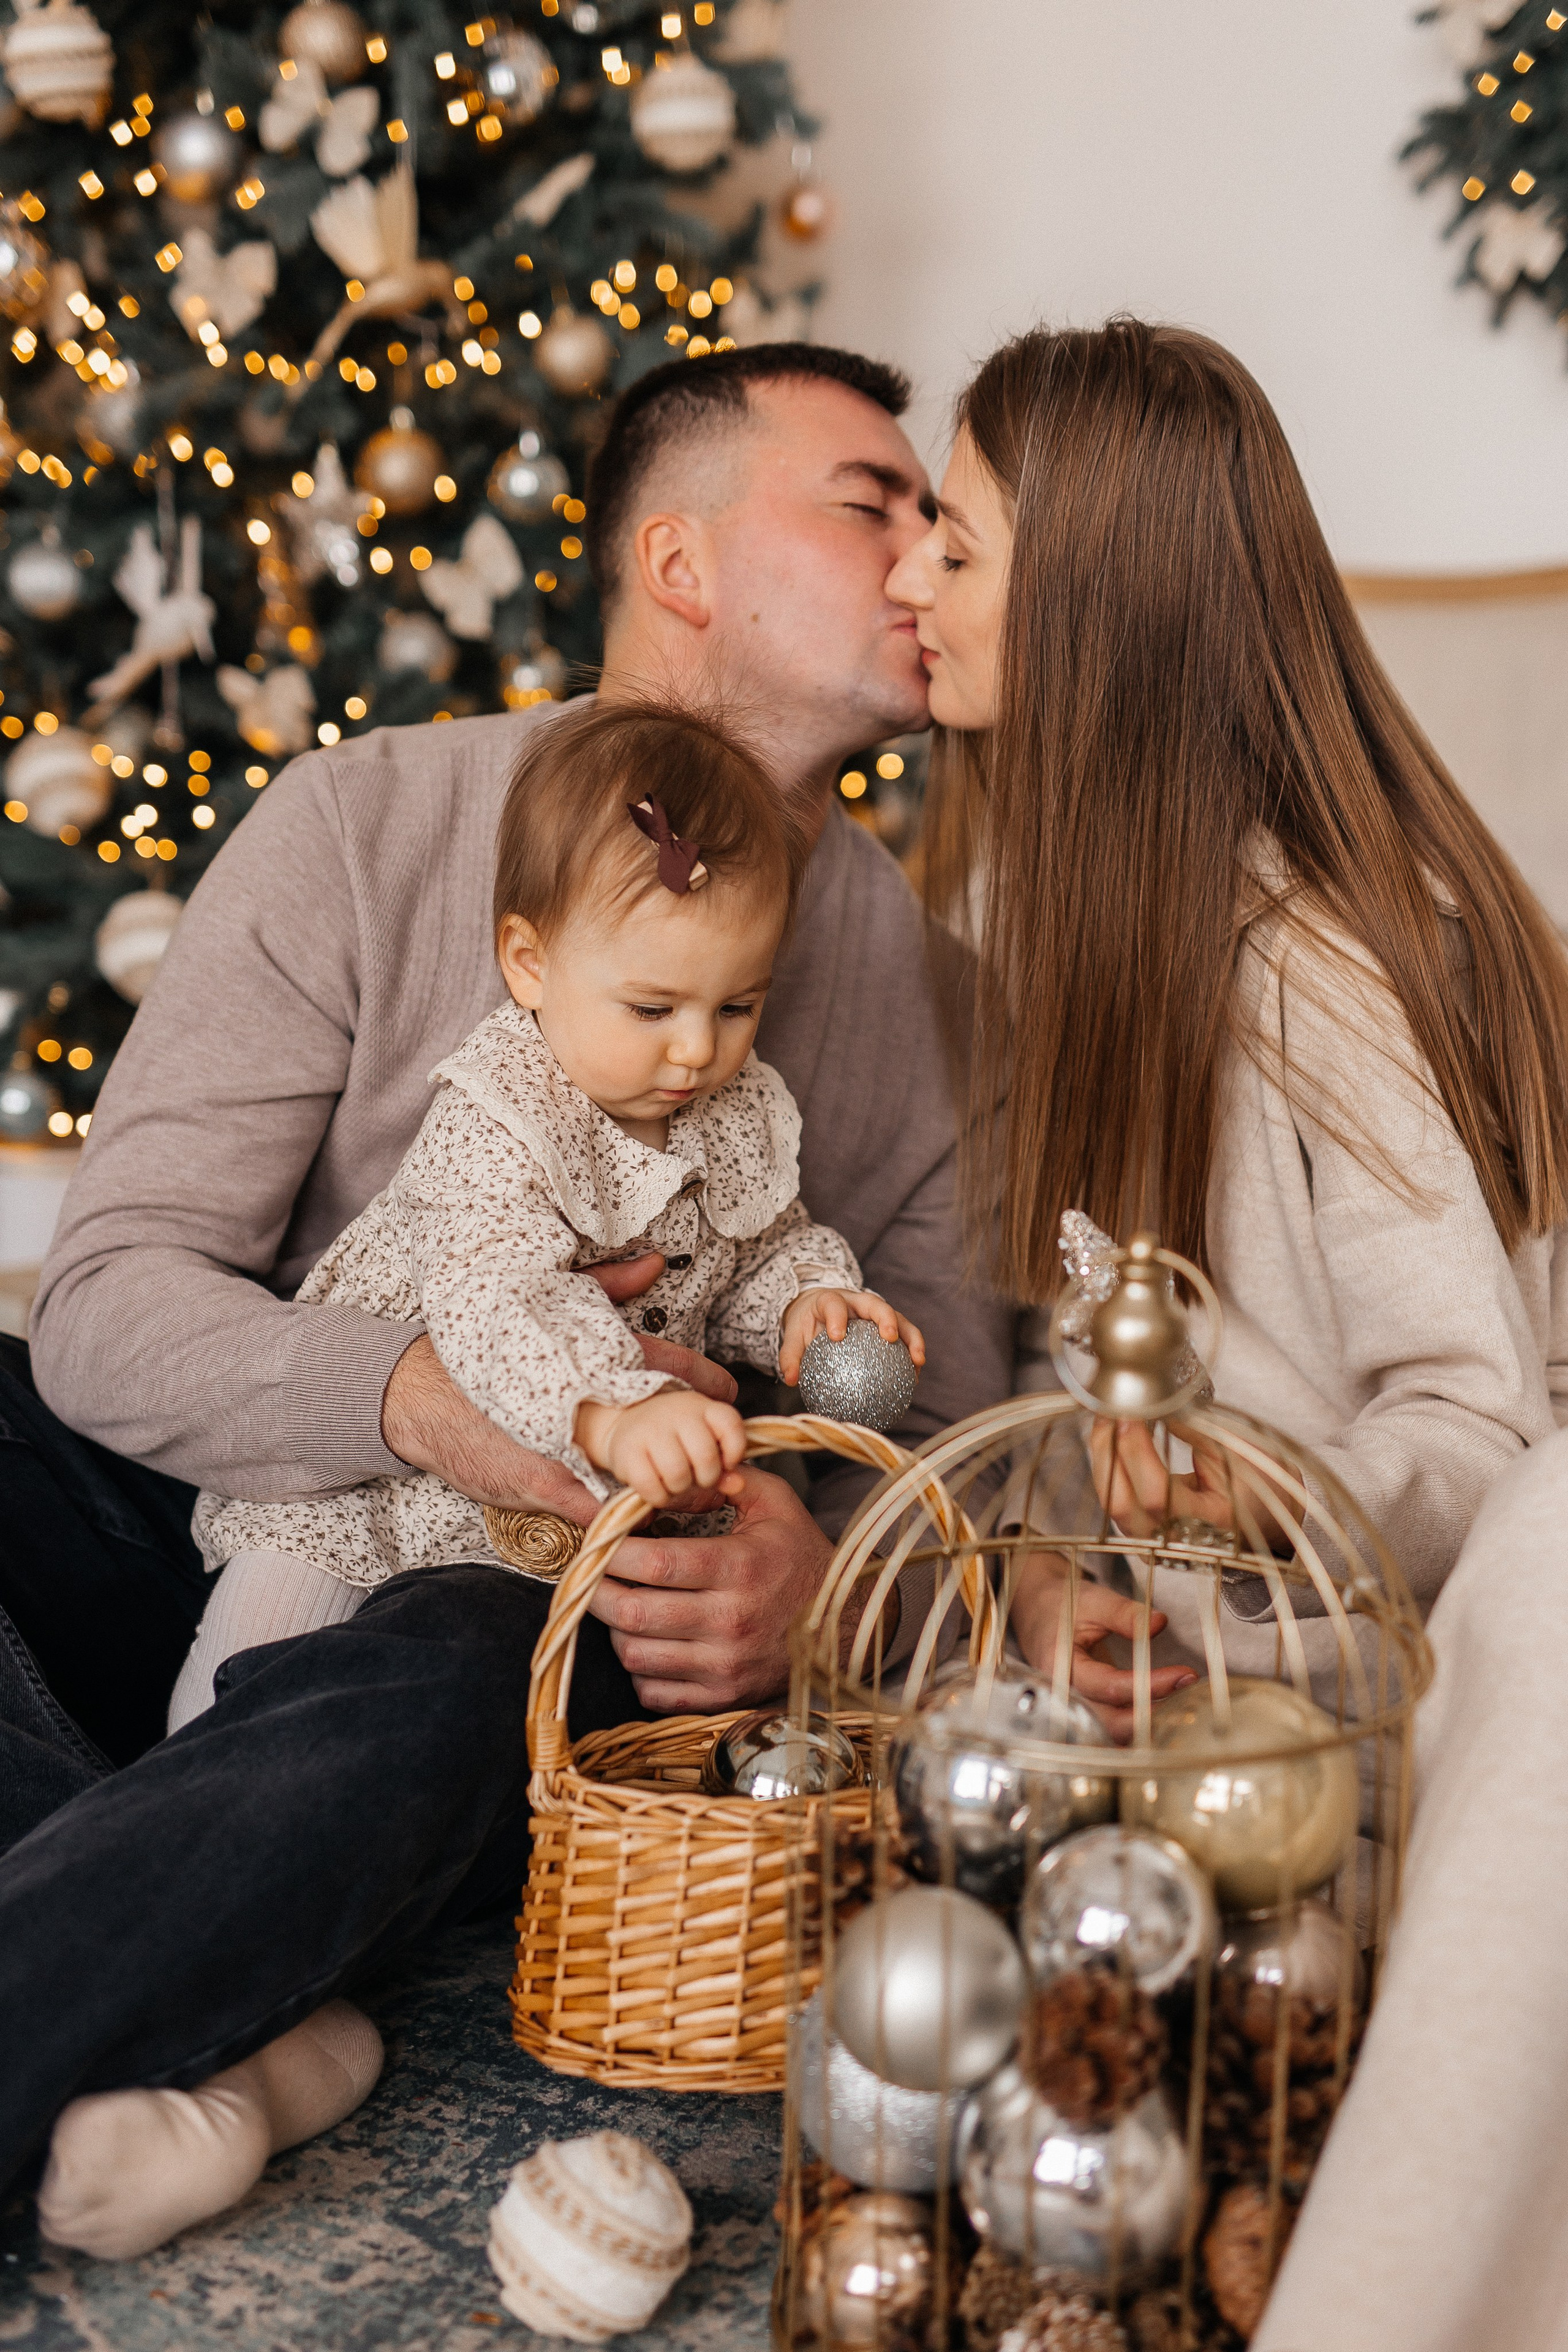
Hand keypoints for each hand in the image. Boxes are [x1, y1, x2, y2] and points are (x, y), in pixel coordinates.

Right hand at [379, 1253, 737, 1523]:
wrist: (420, 1396)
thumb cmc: (487, 1352)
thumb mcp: (547, 1308)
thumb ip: (607, 1285)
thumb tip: (654, 1261)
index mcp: (594, 1358)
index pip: (672, 1368)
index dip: (709, 1386)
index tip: (730, 1396)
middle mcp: (588, 1402)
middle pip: (669, 1429)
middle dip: (704, 1445)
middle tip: (728, 1455)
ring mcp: (568, 1446)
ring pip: (642, 1475)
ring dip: (675, 1486)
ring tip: (704, 1491)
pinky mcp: (544, 1483)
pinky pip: (601, 1508)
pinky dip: (626, 1514)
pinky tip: (645, 1515)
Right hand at [576, 1390, 747, 1509]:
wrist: (626, 1422)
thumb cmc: (674, 1437)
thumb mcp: (704, 1440)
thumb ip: (725, 1463)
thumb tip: (738, 1485)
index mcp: (701, 1406)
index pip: (731, 1425)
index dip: (735, 1452)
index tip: (726, 1463)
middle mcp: (676, 1412)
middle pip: (706, 1457)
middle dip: (706, 1478)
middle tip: (697, 1478)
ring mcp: (649, 1429)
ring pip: (678, 1475)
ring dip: (680, 1489)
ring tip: (675, 1482)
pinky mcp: (626, 1451)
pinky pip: (651, 1487)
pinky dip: (659, 1497)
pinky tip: (659, 1489)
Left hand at [588, 1465, 834, 1709]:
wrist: (844, 1624)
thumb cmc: (801, 1557)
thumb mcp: (777, 1504)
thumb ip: (730, 1478)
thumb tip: (682, 1472)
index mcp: (739, 1568)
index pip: (655, 1562)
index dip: (612, 1550)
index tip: (596, 1538)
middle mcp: (730, 1621)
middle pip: (634, 1612)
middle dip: (597, 1589)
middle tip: (588, 1572)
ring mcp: (725, 1665)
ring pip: (635, 1654)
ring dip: (614, 1629)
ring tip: (619, 1602)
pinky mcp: (722, 1696)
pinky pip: (653, 1691)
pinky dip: (638, 1668)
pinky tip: (647, 1641)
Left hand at [779, 1287, 926, 1386]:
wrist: (820, 1310)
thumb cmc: (807, 1324)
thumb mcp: (794, 1336)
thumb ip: (790, 1356)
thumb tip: (791, 1379)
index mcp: (831, 1301)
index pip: (833, 1304)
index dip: (836, 1317)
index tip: (837, 1336)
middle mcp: (857, 1302)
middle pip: (876, 1304)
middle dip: (886, 1318)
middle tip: (890, 1338)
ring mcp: (876, 1312)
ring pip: (899, 1319)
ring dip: (911, 1338)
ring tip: (918, 1361)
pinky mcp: (887, 1325)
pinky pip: (904, 1336)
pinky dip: (912, 1353)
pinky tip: (915, 1376)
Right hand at [1009, 1551, 1195, 1742]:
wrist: (1038, 1610)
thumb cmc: (1062, 1604)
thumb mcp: (1092, 1600)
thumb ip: (1124, 1613)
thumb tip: (1159, 1623)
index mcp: (1060, 1666)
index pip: (1109, 1687)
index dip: (1149, 1684)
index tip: (1183, 1674)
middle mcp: (1064, 1696)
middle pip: (1111, 1723)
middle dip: (1154, 1715)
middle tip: (1189, 1693)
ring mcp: (1074, 1708)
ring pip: (1114, 1734)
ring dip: (1149, 1726)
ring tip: (1184, 1704)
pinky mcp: (1086, 1711)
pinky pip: (1113, 1731)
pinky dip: (1138, 1729)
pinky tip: (1166, 1715)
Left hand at [1088, 1417, 1290, 1551]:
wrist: (1265, 1517)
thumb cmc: (1259, 1485)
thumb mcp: (1235, 1453)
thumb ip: (1192, 1431)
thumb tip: (1151, 1403)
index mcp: (1208, 1527)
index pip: (1156, 1496)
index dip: (1136, 1451)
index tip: (1131, 1413)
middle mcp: (1174, 1542)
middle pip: (1121, 1503)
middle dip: (1108, 1450)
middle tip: (1111, 1408)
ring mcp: (1153, 1540)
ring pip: (1111, 1501)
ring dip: (1103, 1454)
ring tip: (1108, 1415)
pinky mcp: (1141, 1529)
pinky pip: (1116, 1497)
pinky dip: (1110, 1463)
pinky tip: (1112, 1435)